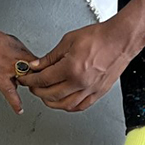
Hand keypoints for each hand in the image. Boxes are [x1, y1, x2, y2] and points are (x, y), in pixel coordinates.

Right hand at [0, 23, 36, 114]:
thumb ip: (7, 50)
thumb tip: (9, 55)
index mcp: (16, 46)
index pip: (35, 60)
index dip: (37, 69)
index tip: (38, 75)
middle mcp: (15, 56)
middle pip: (33, 71)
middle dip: (33, 79)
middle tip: (33, 85)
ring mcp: (8, 67)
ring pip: (24, 81)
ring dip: (25, 87)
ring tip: (27, 93)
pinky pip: (10, 92)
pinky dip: (15, 103)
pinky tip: (19, 109)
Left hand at [23, 19, 137, 113]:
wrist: (120, 40)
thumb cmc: (99, 37)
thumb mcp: (68, 41)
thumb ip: (50, 57)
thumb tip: (37, 65)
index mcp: (71, 69)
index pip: (43, 80)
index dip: (30, 80)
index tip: (25, 78)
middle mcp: (80, 82)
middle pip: (51, 94)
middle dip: (37, 91)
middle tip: (32, 85)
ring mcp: (90, 90)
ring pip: (64, 105)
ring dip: (50, 102)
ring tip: (44, 95)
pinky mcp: (98, 92)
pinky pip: (80, 106)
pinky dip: (68, 106)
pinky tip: (63, 102)